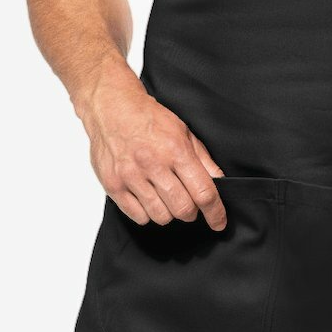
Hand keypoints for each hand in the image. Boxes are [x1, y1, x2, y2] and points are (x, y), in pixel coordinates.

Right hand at [76, 59, 226, 229]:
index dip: (215, 213)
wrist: (112, 109)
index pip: (203, 192)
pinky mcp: (113, 185)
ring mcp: (131, 176)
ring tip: (165, 198)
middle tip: (188, 203)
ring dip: (169, 213)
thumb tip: (219, 183)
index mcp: (176, 151)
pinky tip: (148, 199)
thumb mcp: (184, 132)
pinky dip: (147, 213)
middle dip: (191, 212)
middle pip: (183, 209)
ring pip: (161, 216)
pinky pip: (138, 216)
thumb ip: (203, 160)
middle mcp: (153, 164)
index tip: (218, 222)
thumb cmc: (149, 119)